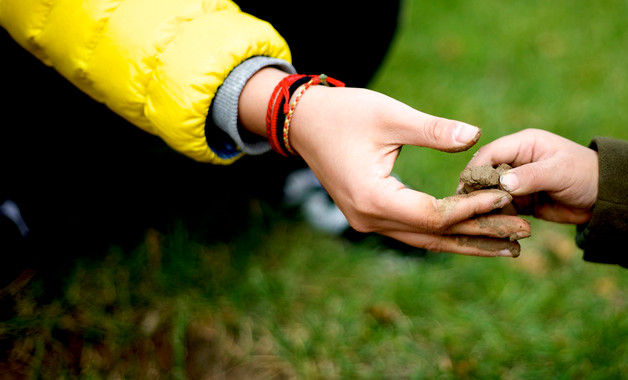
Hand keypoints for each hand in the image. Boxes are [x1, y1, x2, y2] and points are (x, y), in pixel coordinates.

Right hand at [239, 68, 529, 256]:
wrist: (303, 123)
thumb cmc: (344, 114)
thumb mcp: (389, 116)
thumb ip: (433, 130)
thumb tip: (477, 135)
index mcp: (372, 196)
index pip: (433, 215)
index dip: (472, 208)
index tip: (507, 198)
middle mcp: (368, 218)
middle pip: (433, 237)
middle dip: (479, 234)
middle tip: (524, 235)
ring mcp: (366, 221)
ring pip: (424, 240)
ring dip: (464, 241)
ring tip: (507, 246)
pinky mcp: (369, 215)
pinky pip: (412, 231)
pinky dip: (443, 233)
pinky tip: (470, 233)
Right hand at [463, 128, 598, 223]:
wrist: (603, 198)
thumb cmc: (585, 175)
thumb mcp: (559, 172)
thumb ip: (531, 176)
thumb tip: (501, 183)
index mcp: (522, 144)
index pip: (489, 153)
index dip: (475, 170)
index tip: (465, 188)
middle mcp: (515, 161)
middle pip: (484, 174)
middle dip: (475, 190)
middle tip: (464, 208)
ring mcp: (515, 181)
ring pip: (489, 193)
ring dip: (483, 205)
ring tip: (475, 219)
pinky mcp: (519, 200)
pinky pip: (500, 207)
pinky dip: (494, 216)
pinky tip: (490, 226)